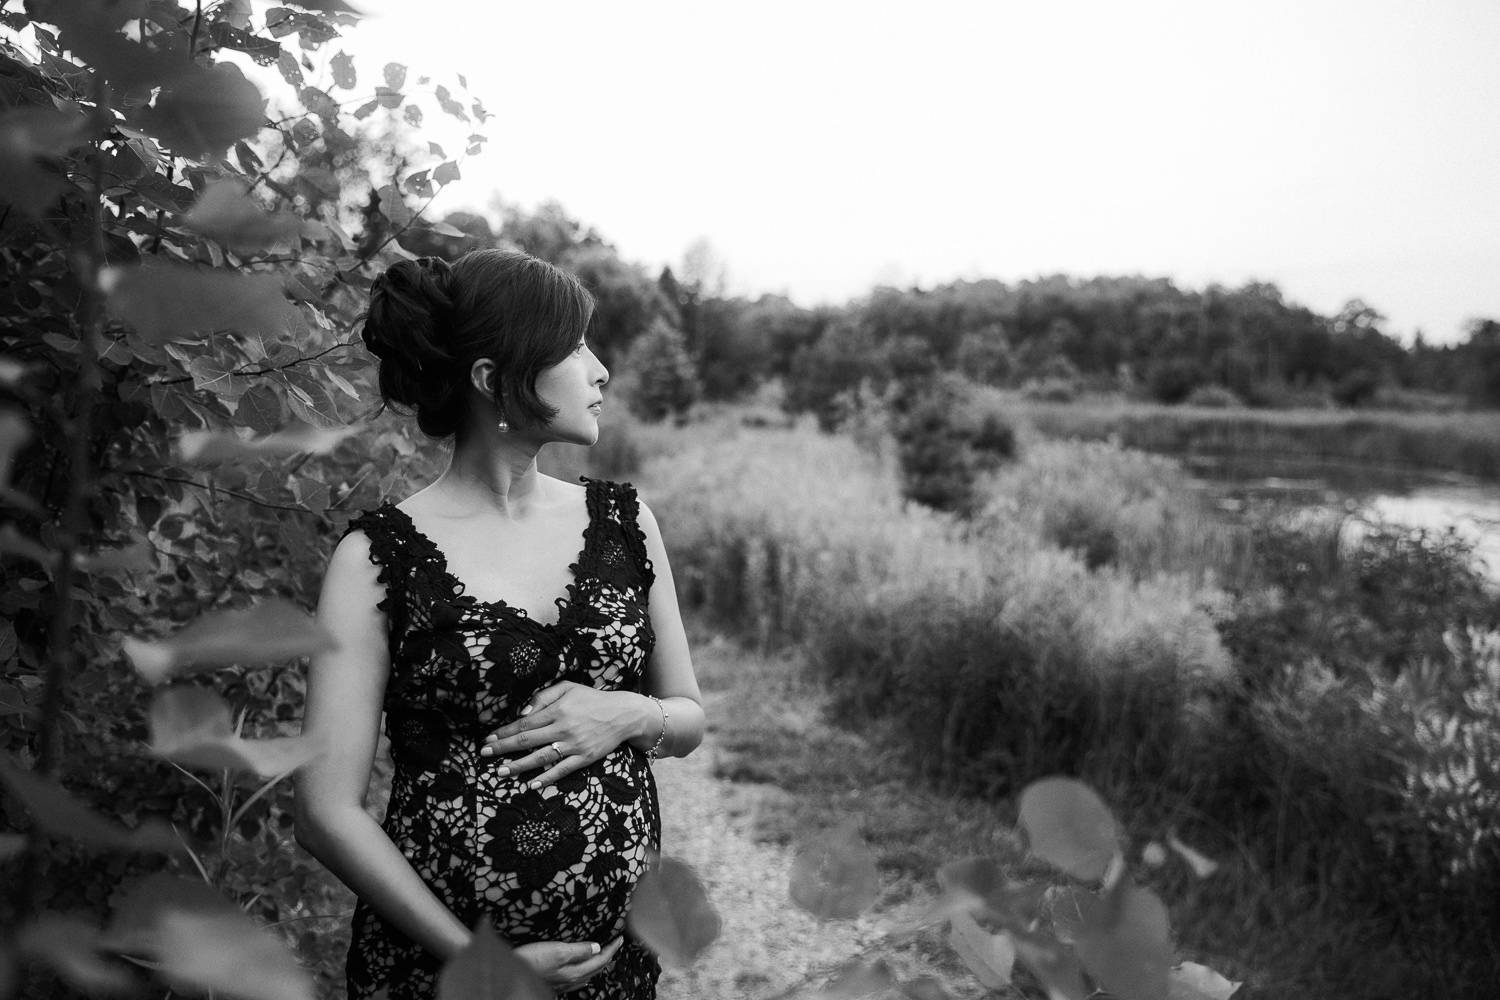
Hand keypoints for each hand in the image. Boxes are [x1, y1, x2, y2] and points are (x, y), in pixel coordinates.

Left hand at [481, 681, 647, 788]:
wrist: (623, 714)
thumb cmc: (592, 699)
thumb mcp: (568, 687)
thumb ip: (544, 696)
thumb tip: (523, 712)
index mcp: (557, 709)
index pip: (524, 722)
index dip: (505, 731)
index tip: (489, 738)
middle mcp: (563, 727)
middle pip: (527, 739)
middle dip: (503, 748)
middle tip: (485, 755)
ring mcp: (574, 744)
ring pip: (541, 757)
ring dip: (518, 765)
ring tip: (500, 772)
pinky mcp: (585, 757)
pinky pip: (562, 770)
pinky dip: (547, 778)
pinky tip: (531, 784)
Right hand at [513, 937, 621, 992]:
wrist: (509, 974)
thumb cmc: (531, 961)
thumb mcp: (557, 951)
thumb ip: (579, 950)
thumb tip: (597, 948)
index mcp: (574, 972)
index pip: (600, 960)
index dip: (611, 949)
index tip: (620, 939)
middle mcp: (570, 980)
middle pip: (595, 968)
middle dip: (607, 956)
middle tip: (615, 945)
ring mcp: (562, 983)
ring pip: (586, 974)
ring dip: (597, 964)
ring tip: (603, 954)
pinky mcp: (553, 982)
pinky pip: (576, 978)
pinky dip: (584, 970)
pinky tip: (581, 970)